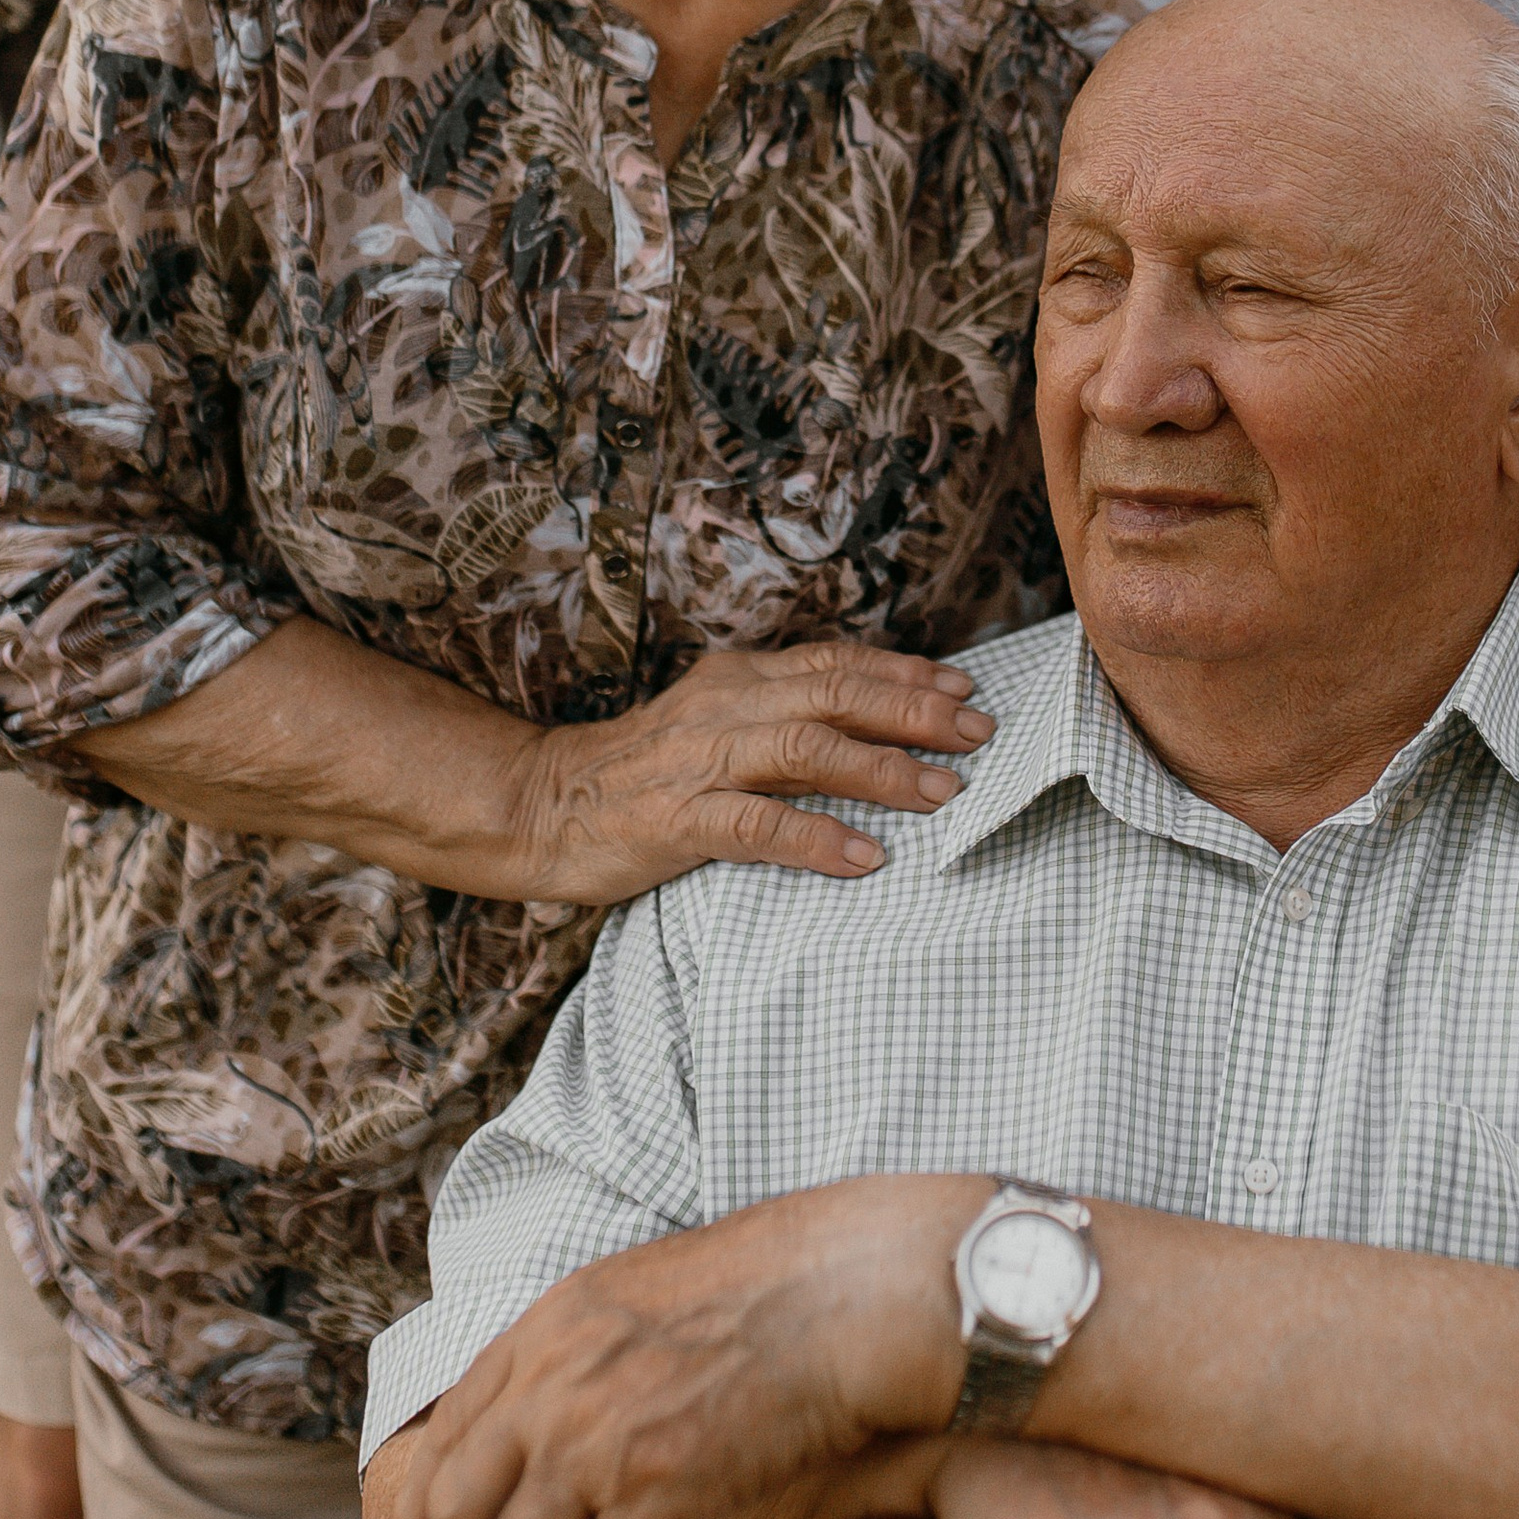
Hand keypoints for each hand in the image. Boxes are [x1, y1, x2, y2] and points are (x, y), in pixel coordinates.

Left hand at [373, 1175, 970, 1518]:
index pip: (444, 1437)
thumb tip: (554, 1406)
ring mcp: (599, 1436)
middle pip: (458, 1514)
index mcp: (545, 1329)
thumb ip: (582, 1347)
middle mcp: (553, 1383)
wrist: (851, 1288)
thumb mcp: (642, 1292)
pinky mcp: (660, 1486)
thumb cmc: (773, 1287)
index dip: (410, 1515)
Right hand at [511, 636, 1000, 897]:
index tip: (963, 686)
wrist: (540, 806)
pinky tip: (864, 856)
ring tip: (942, 792)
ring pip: (807, 751)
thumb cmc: (641, 774)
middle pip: (836, 695)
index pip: (834, 661)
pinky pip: (757, 825)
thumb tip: (874, 728)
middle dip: (913, 711)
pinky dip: (816, 839)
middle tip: (977, 732)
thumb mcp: (715, 724)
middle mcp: (725, 708)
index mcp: (737, 679)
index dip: (902, 670)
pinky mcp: (676, 819)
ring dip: (882, 770)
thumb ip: (782, 719)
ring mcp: (700, 762)